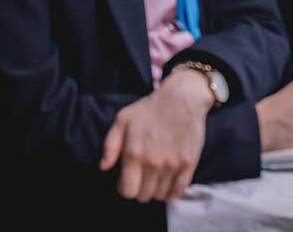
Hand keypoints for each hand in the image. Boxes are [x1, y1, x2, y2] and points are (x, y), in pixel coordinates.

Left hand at [99, 67, 211, 201]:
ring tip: (156, 178)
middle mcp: (152, 163)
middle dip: (141, 190)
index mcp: (134, 155)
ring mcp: (172, 164)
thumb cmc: (151, 108)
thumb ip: (110, 145)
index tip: (129, 180)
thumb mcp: (123, 120)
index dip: (126, 188)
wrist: (183, 97)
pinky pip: (179, 190)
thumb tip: (104, 168)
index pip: (127, 191)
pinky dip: (173, 192)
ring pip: (160, 194)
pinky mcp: (188, 163)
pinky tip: (169, 184)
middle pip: (144, 195)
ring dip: (156, 190)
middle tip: (143, 178)